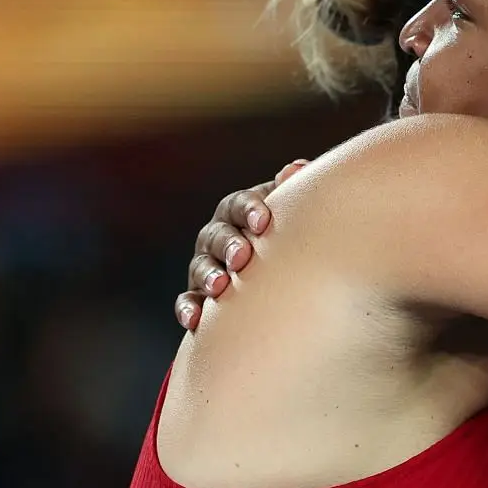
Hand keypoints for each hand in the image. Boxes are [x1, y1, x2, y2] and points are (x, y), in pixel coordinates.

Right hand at [174, 161, 307, 329]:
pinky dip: (188, 309)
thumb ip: (293, 193)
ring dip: (209, 276)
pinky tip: (194, 319)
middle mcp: (216, 235)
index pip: (240, 204)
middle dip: (229, 245)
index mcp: (238, 212)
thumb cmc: (283, 236)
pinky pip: (187, 301)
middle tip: (242, 257)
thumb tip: (299, 168)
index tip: (263, 221)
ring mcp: (204, 264)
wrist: (276, 274)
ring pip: (200, 267)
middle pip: (217, 236)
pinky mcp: (197, 295)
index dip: (250, 210)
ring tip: (221, 286)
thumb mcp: (288, 213)